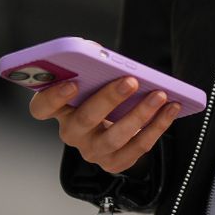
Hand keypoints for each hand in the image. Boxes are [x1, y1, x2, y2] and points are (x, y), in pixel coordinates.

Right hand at [30, 75, 182, 174]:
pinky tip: (172, 108)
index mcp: (59, 109)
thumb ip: (92, 63)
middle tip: (131, 81)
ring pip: (114, 137)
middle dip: (108, 99)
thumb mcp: (94, 78)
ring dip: (139, 115)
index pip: (41, 108)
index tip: (72, 82)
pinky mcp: (114, 163)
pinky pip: (137, 148)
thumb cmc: (102, 94)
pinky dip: (157, 126)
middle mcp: (72, 133)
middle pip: (84, 120)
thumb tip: (98, 51)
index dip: (53, 97)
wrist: (117, 126)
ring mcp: (92, 151)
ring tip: (160, 95)